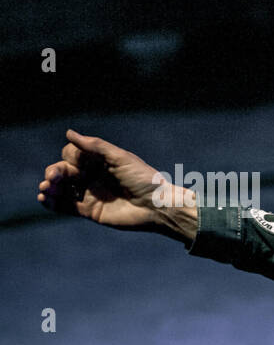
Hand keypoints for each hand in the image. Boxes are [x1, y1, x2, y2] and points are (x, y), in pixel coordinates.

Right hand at [38, 130, 190, 234]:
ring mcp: (89, 193)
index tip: (76, 163)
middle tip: (52, 178)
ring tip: (45, 189)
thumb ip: (95, 147)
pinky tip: (44, 199)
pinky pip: (66, 206)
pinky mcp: (89, 211)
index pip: (72, 155)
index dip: (69, 157)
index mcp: (98, 161)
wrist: (158, 207)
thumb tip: (68, 133)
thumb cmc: (144, 179)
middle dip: (53, 173)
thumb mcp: (121, 158)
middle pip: (62, 171)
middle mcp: (91, 176)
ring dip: (48, 187)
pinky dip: (52, 202)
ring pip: (61, 188)